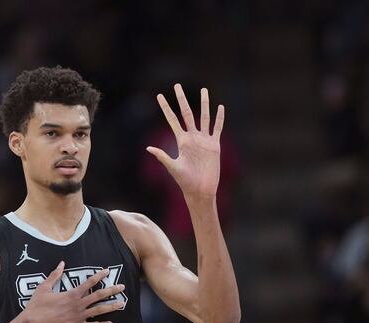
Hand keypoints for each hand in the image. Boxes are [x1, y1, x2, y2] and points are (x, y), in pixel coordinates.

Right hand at [4, 261, 124, 322]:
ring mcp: (79, 317)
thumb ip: (54, 275)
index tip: (107, 271)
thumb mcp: (44, 288)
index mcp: (71, 294)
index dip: (99, 276)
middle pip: (99, 295)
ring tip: (122, 303)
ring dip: (111, 306)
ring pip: (99, 310)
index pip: (89, 282)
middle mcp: (78, 305)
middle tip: (122, 287)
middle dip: (112, 290)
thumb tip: (61, 263)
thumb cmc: (37, 306)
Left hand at [146, 84, 224, 199]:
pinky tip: (220, 107)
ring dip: (204, 104)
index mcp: (181, 141)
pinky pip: (217, 129)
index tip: (159, 96)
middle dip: (182, 99)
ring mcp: (204, 141)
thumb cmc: (185, 181)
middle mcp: (192, 138)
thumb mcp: (173, 167)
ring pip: (204, 117)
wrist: (200, 190)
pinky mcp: (214, 146)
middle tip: (177, 85)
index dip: (166, 108)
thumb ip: (162, 156)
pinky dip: (219, 118)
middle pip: (187, 113)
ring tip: (203, 90)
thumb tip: (148, 148)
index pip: (172, 120)